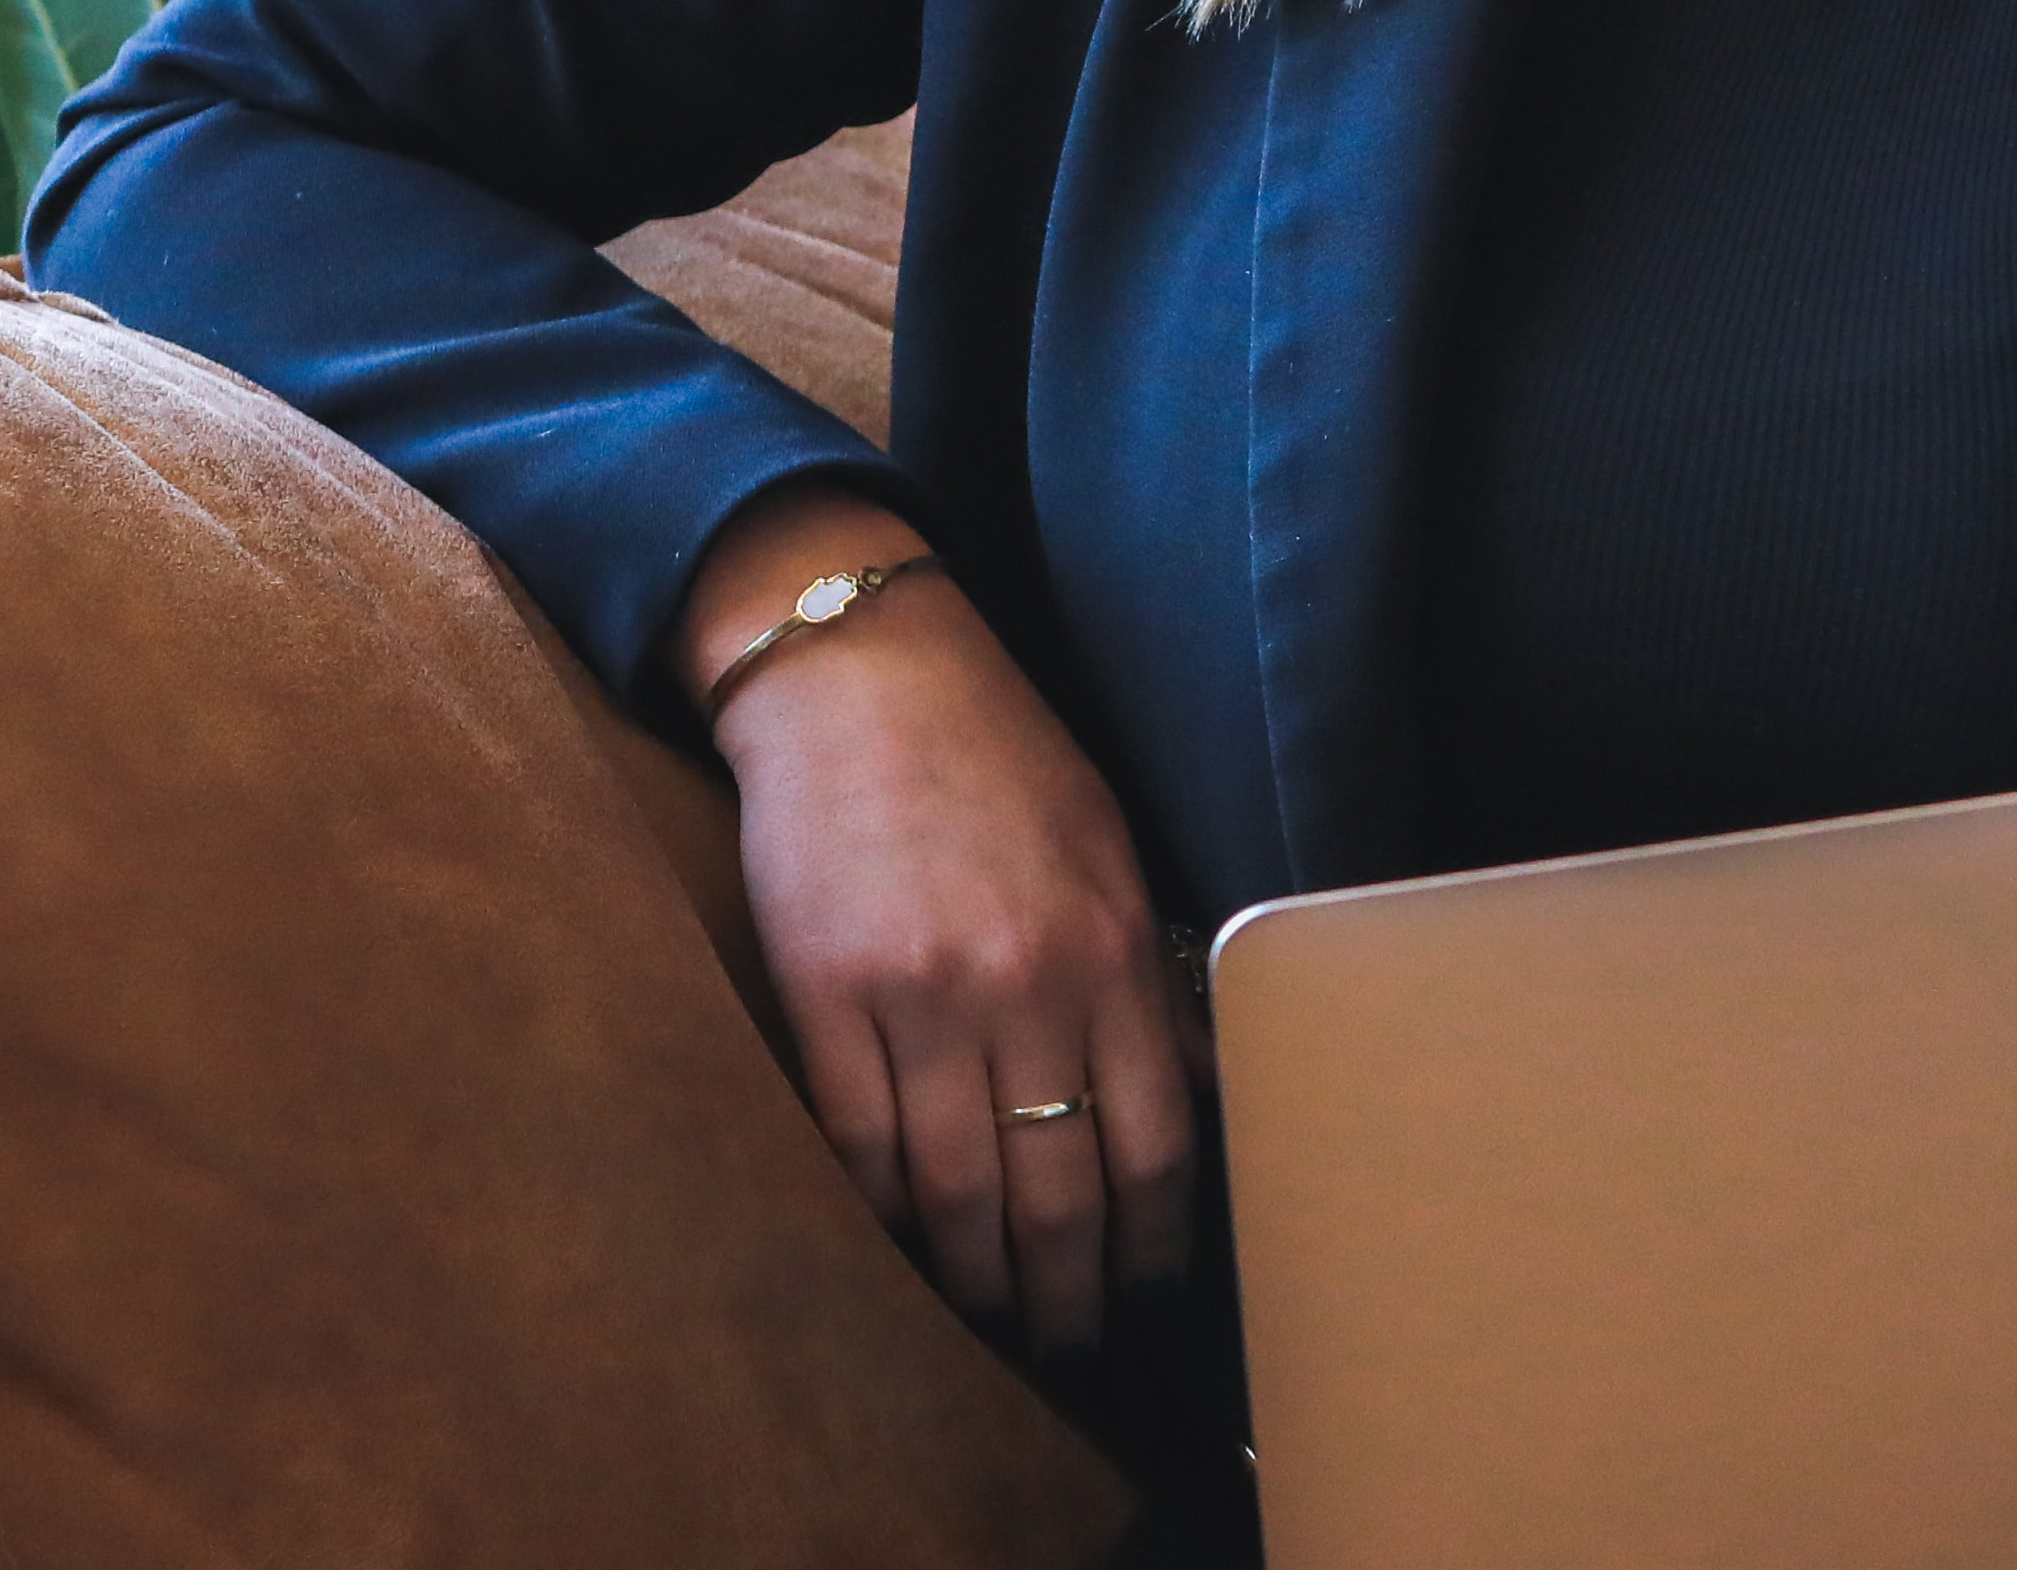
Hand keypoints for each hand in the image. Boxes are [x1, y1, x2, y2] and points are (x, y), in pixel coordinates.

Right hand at [682, 489, 1199, 1347]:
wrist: (860, 673)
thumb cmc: (996, 759)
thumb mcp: (1107, 852)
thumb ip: (1144, 978)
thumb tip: (1192, 1098)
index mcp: (1109, 950)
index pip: (1153, 1145)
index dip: (1155, 1244)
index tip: (1150, 1290)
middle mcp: (1024, 985)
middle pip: (1057, 1194)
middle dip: (1068, 1293)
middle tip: (1069, 1344)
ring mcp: (920, 996)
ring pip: (956, 1192)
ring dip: (975, 1281)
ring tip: (986, 1320)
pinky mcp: (825, 995)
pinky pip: (857, 1145)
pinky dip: (881, 1216)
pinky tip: (900, 1249)